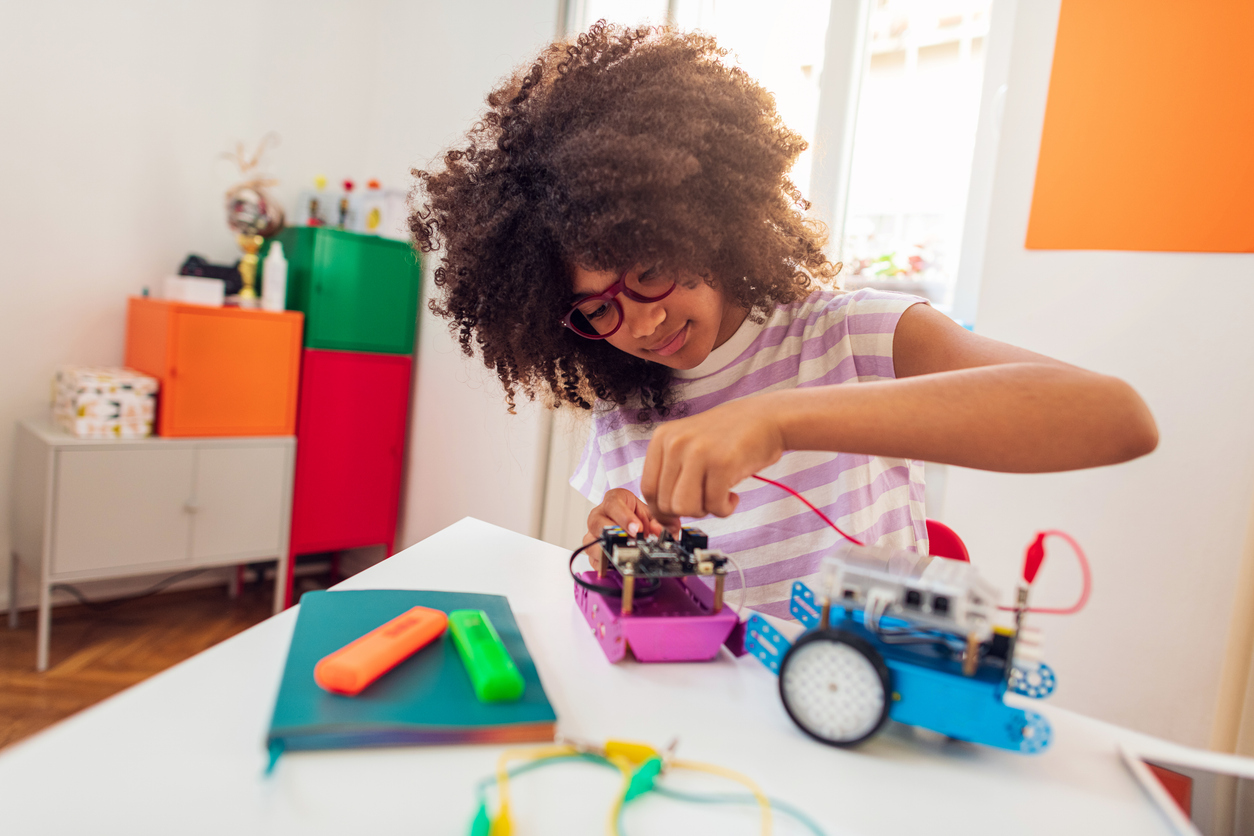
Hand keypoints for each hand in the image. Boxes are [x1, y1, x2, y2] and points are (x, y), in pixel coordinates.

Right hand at [583, 488, 664, 570]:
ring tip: (624, 556)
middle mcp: (598, 515)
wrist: (631, 521)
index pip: (613, 505)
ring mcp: (592, 533)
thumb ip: (657, 521)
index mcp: (613, 501)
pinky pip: (593, 560)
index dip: (624, 517)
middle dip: (615, 536)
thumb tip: (660, 531)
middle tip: (631, 544)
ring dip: (608, 551)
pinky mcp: (592, 550)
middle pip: (596, 523)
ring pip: (590, 542)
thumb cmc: (637, 515)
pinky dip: (605, 565)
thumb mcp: (650, 513)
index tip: (637, 528)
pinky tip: (617, 565)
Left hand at [641, 395, 785, 520]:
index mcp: (662, 438)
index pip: (648, 488)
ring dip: (704, 511)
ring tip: (719, 497)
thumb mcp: (690, 444)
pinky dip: (724, 509)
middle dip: (688, 510)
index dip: (661, 511)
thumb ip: (672, 473)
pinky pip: (714, 506)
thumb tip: (662, 517)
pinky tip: (732, 496)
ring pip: (685, 508)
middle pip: (666, 502)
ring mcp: (698, 452)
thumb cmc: (730, 436)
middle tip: (707, 500)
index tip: (676, 520)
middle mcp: (675, 443)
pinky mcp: (722, 464)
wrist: (767, 417)